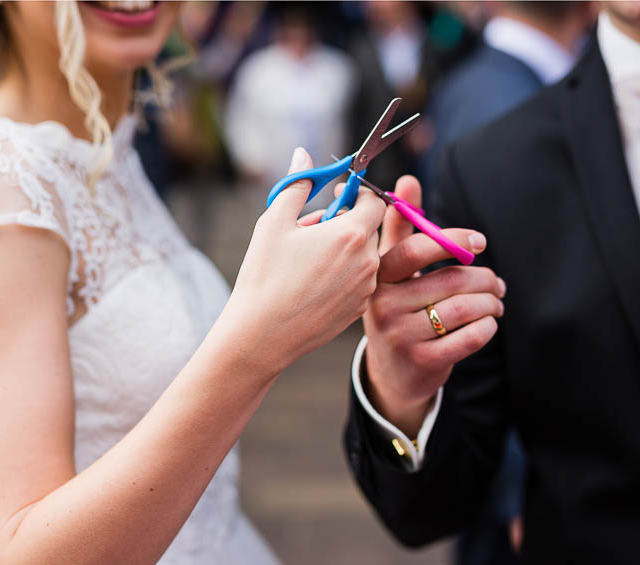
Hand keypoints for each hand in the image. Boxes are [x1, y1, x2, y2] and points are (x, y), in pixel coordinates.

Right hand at [219, 148, 384, 378]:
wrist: (264, 334)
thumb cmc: (265, 275)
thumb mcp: (274, 221)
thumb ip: (296, 184)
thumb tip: (304, 155)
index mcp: (352, 235)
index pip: (375, 201)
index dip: (356, 193)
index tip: (334, 195)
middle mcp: (368, 262)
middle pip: (368, 228)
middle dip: (343, 220)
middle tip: (310, 227)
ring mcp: (366, 288)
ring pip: (362, 255)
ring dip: (342, 248)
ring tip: (306, 256)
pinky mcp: (359, 308)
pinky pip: (357, 280)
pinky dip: (341, 272)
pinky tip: (311, 281)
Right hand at [362, 173, 504, 434]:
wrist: (392, 372)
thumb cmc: (398, 308)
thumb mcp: (393, 270)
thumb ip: (402, 226)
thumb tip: (408, 180)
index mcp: (378, 277)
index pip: (415, 250)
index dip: (453, 241)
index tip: (480, 242)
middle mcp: (384, 305)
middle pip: (450, 280)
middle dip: (484, 278)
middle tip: (497, 282)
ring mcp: (402, 336)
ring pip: (463, 308)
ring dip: (490, 302)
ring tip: (496, 302)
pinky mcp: (423, 361)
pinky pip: (469, 337)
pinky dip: (488, 327)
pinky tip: (489, 323)